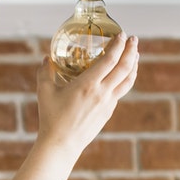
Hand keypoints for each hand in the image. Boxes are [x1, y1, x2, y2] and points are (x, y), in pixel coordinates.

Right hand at [36, 32, 139, 153]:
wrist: (62, 144)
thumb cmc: (51, 118)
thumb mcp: (44, 92)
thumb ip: (44, 72)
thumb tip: (46, 58)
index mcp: (87, 84)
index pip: (110, 60)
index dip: (118, 45)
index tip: (122, 35)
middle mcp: (102, 92)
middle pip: (124, 67)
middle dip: (131, 50)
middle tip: (133, 39)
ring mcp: (108, 103)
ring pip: (127, 80)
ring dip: (133, 65)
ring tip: (135, 54)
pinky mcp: (108, 112)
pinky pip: (121, 91)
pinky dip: (126, 79)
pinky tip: (123, 75)